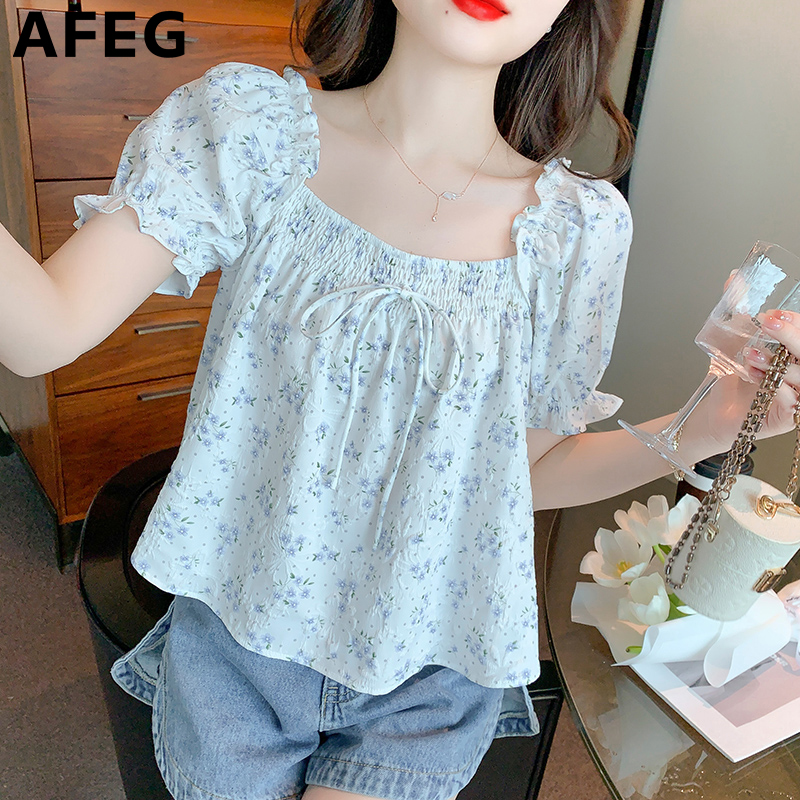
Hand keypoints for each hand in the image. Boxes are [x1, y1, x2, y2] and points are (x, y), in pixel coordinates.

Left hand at [686, 309, 799, 450]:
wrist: (714, 411)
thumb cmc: (731, 377)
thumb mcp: (732, 339)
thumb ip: (737, 309)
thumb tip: (734, 277)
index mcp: (794, 353)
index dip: (796, 322)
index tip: (773, 313)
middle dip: (791, 335)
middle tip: (769, 323)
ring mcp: (798, 396)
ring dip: (778, 362)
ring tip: (750, 354)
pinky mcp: (788, 417)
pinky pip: (793, 401)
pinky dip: (777, 387)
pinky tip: (756, 377)